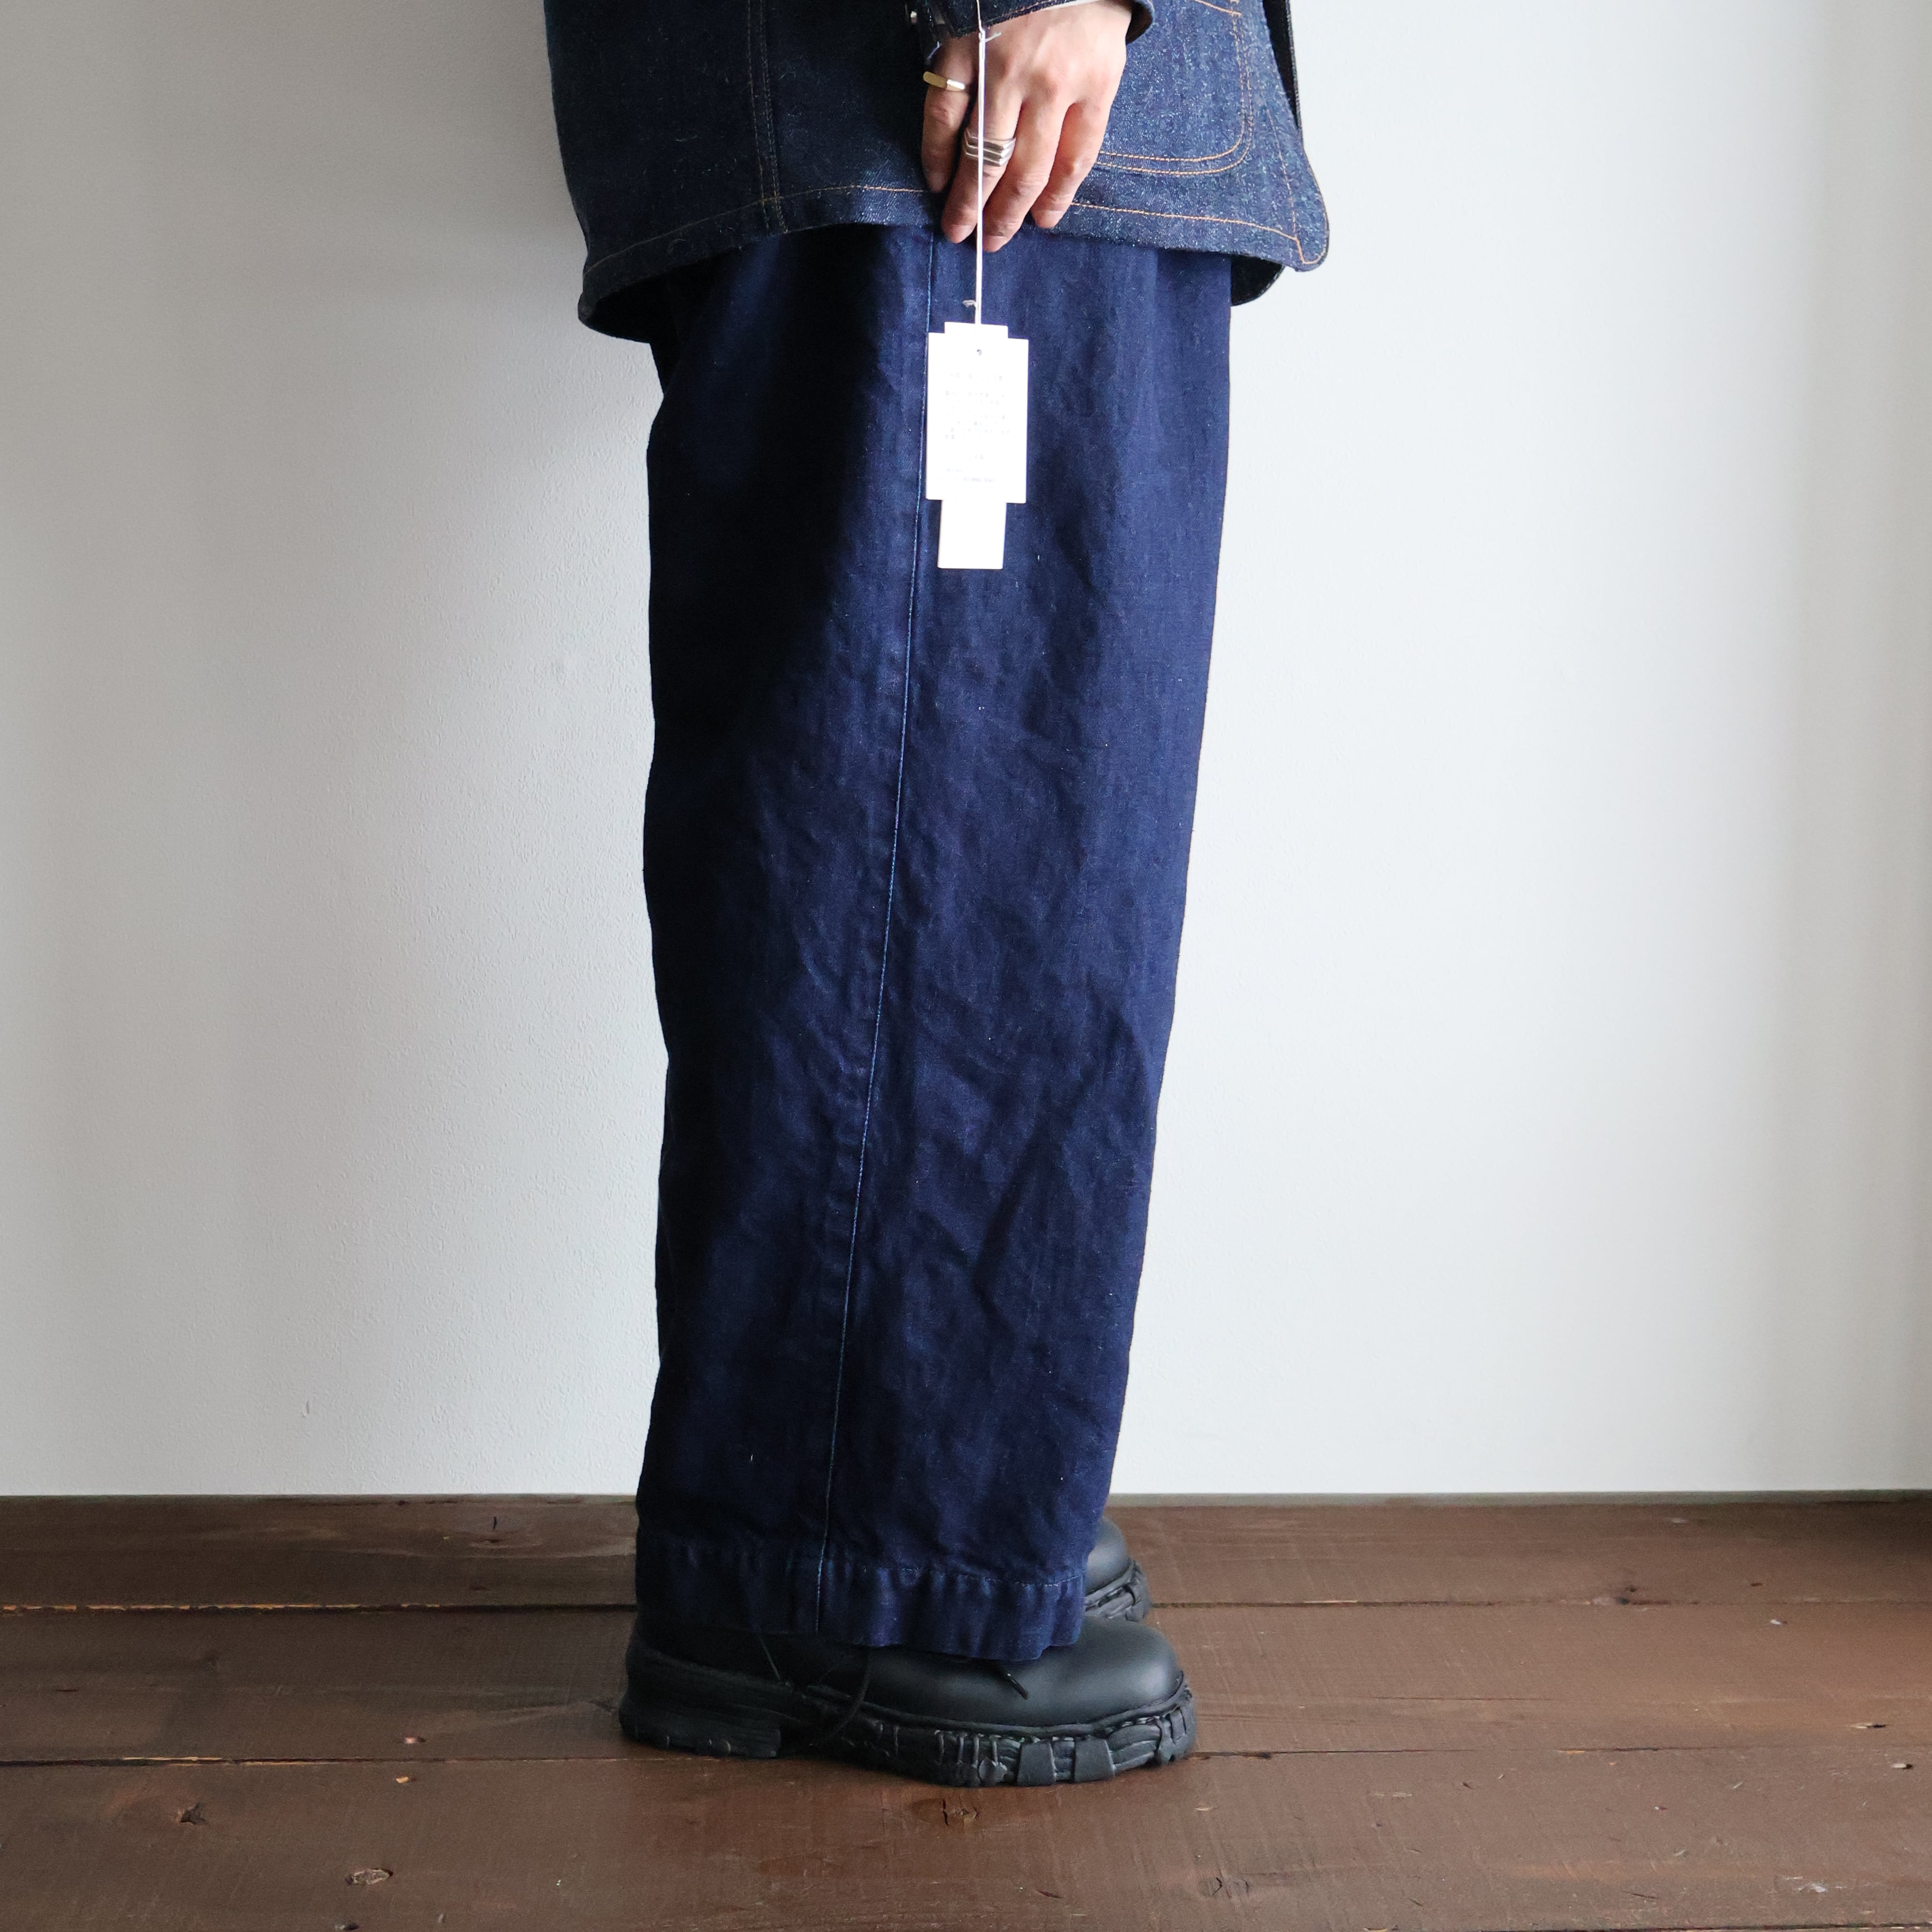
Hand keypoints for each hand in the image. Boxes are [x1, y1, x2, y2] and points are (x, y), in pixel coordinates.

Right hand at [922, 1, 1130, 251]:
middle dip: (1004, 216)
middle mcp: (1049, 85)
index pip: (1074, 162)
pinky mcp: (964, 49)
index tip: (1041, 226)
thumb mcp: (1102, 56)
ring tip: (957, 229)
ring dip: (969, 200)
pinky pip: (946, 114)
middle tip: (988, 245)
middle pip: (1025, 171)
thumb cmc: (1080, 3)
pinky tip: (937, 179)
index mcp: (1091, 85)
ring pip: (985, 154)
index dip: (1054, 200)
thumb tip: (1053, 183)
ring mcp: (1003, 68)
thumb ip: (1084, 111)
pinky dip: (939, 152)